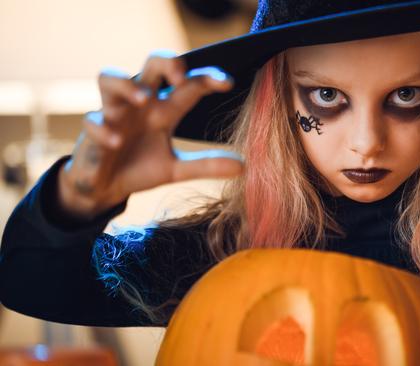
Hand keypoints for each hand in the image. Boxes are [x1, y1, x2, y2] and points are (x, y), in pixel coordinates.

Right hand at [58, 50, 243, 219]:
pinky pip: (93, 121)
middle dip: (167, 62)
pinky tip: (117, 141)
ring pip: (110, 78)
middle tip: (180, 75)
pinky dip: (104, 129)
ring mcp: (113, 113)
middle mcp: (140, 103)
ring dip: (127, 85)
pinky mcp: (91, 131)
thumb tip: (244, 166)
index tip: (227, 82)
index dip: (207, 78)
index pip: (188, 85)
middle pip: (151, 65)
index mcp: (164, 109)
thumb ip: (206, 164)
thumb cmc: (140, 167)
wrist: (104, 187)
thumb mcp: (176, 169)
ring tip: (144, 98)